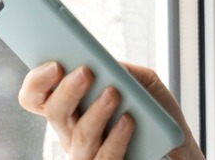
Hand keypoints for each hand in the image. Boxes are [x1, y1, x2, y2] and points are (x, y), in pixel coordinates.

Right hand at [18, 62, 203, 158]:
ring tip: (113, 93)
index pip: (37, 97)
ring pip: (79, 137)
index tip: (54, 64)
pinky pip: (103, 159)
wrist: (177, 146)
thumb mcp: (143, 83)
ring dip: (95, 112)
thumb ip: (123, 70)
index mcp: (72, 109)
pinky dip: (115, 139)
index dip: (37, 82)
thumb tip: (105, 63)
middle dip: (67, 91)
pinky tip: (128, 121)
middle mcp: (72, 133)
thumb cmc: (155, 114)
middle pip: (54, 113)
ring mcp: (88, 154)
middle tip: (85, 72)